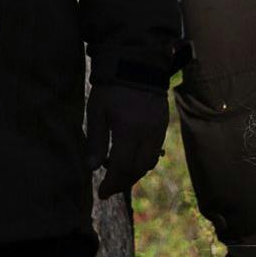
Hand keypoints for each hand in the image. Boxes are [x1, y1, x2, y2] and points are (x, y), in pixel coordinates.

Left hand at [89, 78, 168, 196]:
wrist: (137, 63)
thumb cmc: (111, 87)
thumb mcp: (97, 111)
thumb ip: (96, 140)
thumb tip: (92, 168)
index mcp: (128, 130)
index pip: (121, 167)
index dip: (111, 183)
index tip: (101, 193)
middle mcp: (147, 133)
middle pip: (138, 169)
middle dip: (123, 182)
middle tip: (108, 188)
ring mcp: (158, 130)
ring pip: (149, 162)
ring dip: (134, 173)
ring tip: (117, 173)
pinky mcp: (163, 125)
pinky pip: (156, 151)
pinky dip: (143, 161)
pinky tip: (130, 158)